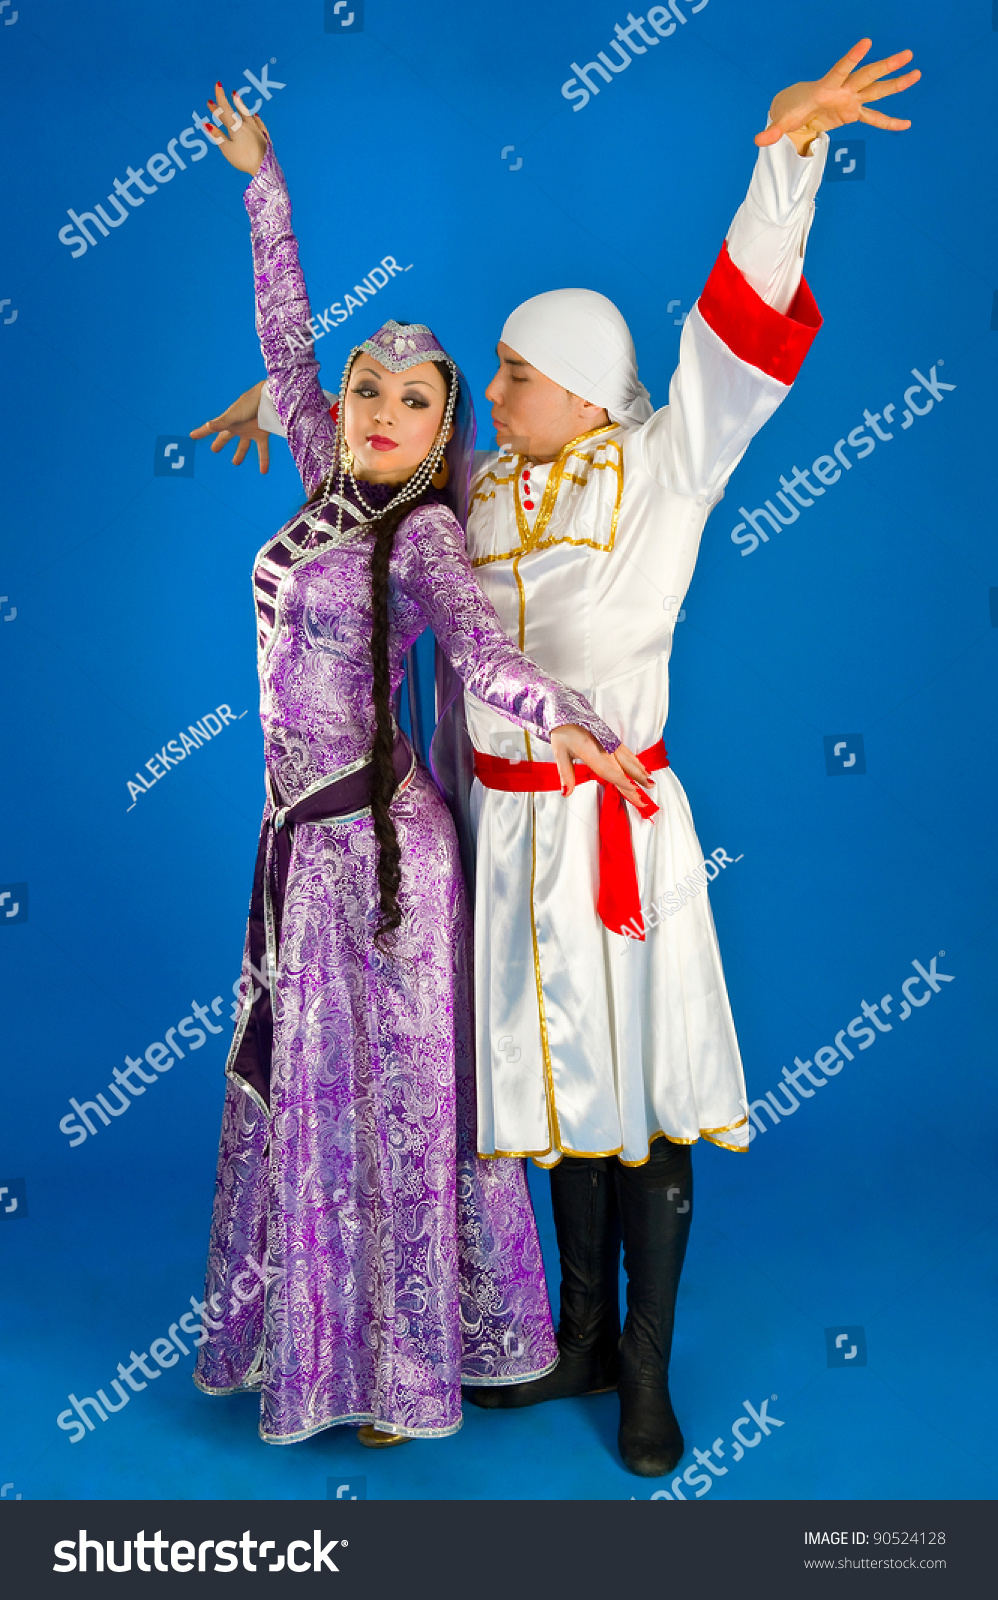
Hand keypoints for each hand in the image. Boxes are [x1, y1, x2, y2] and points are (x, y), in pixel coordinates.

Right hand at [190, 379, 270, 471]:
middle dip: (220, 442)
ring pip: (244, 446)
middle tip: (214, 449)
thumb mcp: (233, 416)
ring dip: (240, 454)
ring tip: (235, 463)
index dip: (201, 432)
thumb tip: (208, 427)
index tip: (192, 436)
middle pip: (226, 437)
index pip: (212, 429)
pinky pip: (263, 451)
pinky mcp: (262, 435)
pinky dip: (264, 461)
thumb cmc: (249, 405)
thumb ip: (221, 423)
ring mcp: (250, 431)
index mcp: (228, 422)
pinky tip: (263, 472)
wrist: (268, 399)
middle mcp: (238, 427)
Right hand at [203, 82, 269, 174]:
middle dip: (222, 105)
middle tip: (214, 100)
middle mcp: (246, 124)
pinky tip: (255, 115)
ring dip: (240, 104)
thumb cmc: (244, 159)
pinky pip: (258, 122)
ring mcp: (256, 129)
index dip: (221, 96)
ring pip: (246, 113)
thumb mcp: (227, 149)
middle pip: (233, 112)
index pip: (226, 108)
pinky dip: (255, 117)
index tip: (218, 85)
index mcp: (235, 127)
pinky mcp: (264, 136)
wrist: (265, 168)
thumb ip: (217, 135)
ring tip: (236, 96)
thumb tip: (207, 124)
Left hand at [550, 727, 655, 810]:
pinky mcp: (613, 740)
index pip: (608, 769)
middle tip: (645, 799)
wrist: (568, 711)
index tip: (633, 790)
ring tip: (651, 784)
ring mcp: (610, 742)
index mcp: (590, 750)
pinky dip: (637, 763)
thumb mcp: (559, 753)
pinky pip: (628, 754)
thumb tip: (565, 793)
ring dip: (640, 773)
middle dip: (635, 783)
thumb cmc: (563, 733)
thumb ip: (565, 774)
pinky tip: (644, 770)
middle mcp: (604, 746)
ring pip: (629, 760)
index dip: (621, 780)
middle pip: (622, 768)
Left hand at [757, 39, 919, 155]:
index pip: (842, 69)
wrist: (800, 108)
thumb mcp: (783, 121)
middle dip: (887, 65)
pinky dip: (889, 123)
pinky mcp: (854, 113)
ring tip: (917, 73)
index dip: (853, 56)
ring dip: (897, 84)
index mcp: (828, 87)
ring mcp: (852, 100)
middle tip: (908, 54)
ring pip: (878, 90)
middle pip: (869, 75)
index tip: (867, 42)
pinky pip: (875, 118)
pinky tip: (906, 124)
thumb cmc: (793, 110)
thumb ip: (774, 130)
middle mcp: (845, 89)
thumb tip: (757, 141)